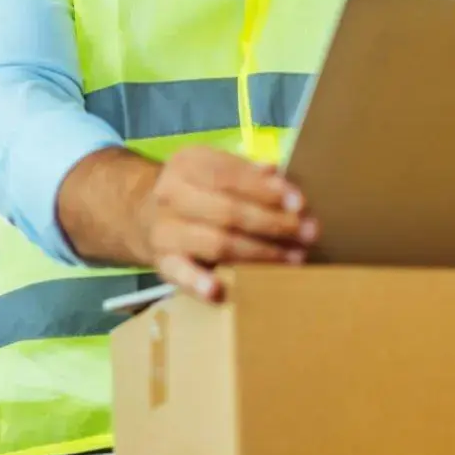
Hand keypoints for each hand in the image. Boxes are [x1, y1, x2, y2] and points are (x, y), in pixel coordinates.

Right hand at [133, 146, 317, 302]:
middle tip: (309, 234)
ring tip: (294, 259)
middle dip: (273, 223)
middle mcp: (170, 193)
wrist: (144, 215)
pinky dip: (197, 282)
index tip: (301, 204)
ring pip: (216, 243)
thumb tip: (275, 172)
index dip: (267, 190)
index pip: (230, 175)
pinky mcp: (162, 262)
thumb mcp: (217, 170)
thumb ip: (247, 172)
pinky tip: (217, 290)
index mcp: (188, 164)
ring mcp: (164, 229)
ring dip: (259, 253)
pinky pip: (180, 273)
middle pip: (227, 211)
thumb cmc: (198, 192)